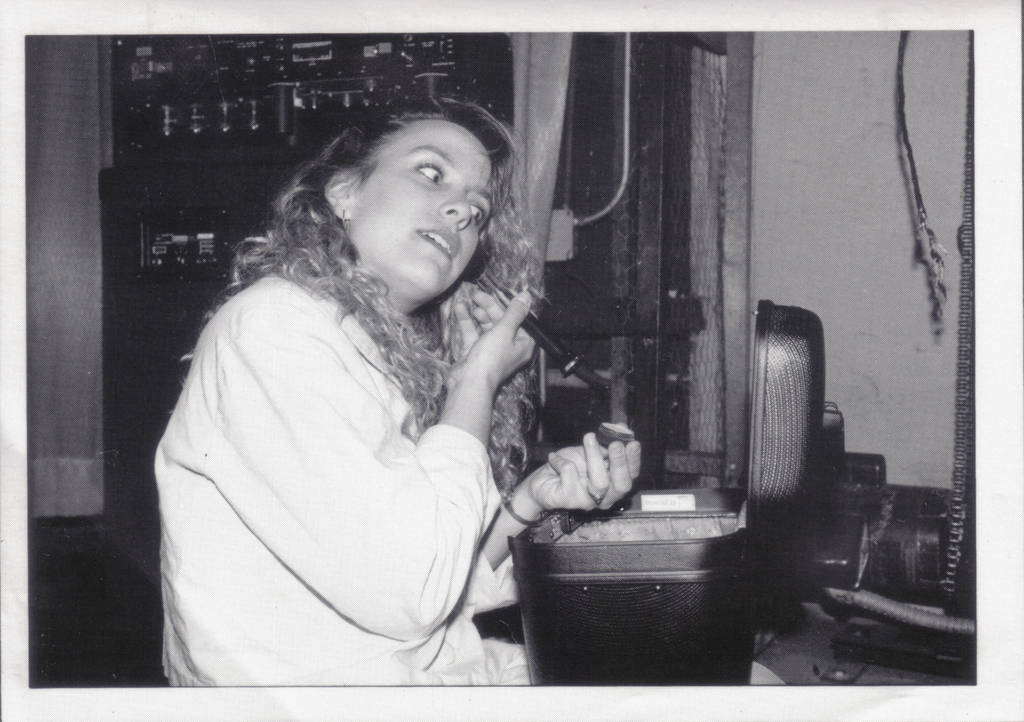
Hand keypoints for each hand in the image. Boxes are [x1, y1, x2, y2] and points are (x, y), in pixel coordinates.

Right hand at [449, 283, 534, 388]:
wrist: (469, 382)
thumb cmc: (491, 358)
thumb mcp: (505, 330)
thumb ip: (514, 312)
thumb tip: (526, 296)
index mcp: (523, 344)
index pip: (520, 320)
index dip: (510, 306)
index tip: (501, 292)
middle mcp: (509, 347)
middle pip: (501, 321)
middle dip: (490, 307)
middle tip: (477, 294)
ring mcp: (491, 350)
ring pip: (486, 327)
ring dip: (478, 313)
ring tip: (468, 299)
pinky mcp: (475, 353)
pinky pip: (472, 333)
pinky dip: (467, 321)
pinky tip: (460, 308)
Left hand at [523, 432, 641, 511]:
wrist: (540, 481)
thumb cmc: (567, 467)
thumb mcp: (589, 451)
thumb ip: (606, 443)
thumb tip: (622, 427)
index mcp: (612, 485)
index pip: (631, 476)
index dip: (633, 460)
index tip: (632, 442)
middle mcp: (604, 498)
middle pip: (621, 485)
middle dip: (620, 463)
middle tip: (615, 443)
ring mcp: (587, 501)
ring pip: (600, 483)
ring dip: (595, 457)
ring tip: (589, 438)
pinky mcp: (568, 500)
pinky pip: (571, 474)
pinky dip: (563, 460)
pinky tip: (555, 457)